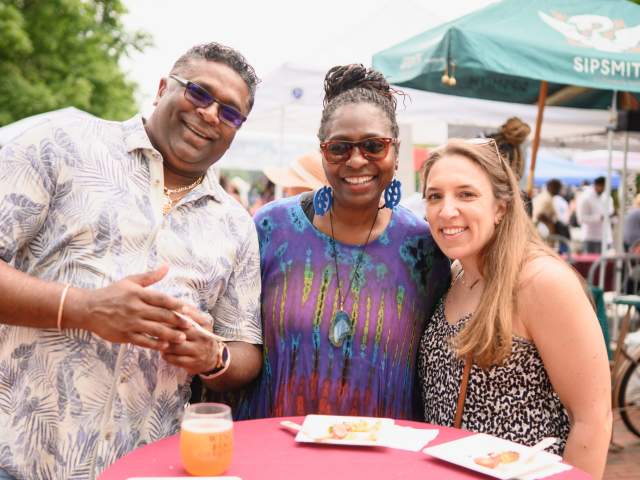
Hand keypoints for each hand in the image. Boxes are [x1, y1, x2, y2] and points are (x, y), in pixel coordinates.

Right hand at [67, 264, 190, 349]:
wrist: (88, 308)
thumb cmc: (112, 293)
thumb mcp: (130, 281)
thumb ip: (150, 276)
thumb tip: (166, 266)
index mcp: (138, 294)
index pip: (161, 299)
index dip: (176, 304)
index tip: (188, 309)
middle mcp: (135, 308)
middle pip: (161, 315)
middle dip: (177, 321)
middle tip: (191, 325)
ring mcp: (130, 322)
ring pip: (154, 330)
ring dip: (170, 334)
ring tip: (183, 338)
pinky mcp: (124, 335)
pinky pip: (143, 341)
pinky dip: (154, 344)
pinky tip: (165, 346)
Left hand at [160, 305, 221, 374]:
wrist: (213, 358)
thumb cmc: (200, 336)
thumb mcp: (200, 323)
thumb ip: (188, 313)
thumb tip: (169, 302)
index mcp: (204, 323)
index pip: (186, 316)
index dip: (171, 315)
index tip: (159, 314)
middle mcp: (203, 336)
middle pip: (179, 331)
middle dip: (165, 330)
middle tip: (152, 327)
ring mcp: (198, 351)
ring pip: (175, 346)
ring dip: (163, 343)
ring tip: (156, 340)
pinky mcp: (192, 363)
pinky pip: (174, 359)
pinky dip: (165, 355)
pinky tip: (162, 351)